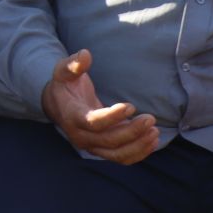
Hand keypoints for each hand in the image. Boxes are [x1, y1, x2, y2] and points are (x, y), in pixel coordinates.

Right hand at [40, 50, 157, 162]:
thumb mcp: (64, 71)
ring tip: (155, 131)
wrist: (58, 106)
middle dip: (132, 132)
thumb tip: (85, 54)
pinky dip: (138, 153)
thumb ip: (74, 64)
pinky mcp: (102, 149)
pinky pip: (121, 158)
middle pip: (109, 141)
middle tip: (151, 119)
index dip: (112, 117)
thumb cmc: (64, 85)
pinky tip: (152, 141)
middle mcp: (81, 136)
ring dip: (138, 146)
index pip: (93, 123)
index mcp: (72, 116)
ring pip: (117, 154)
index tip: (131, 106)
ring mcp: (92, 146)